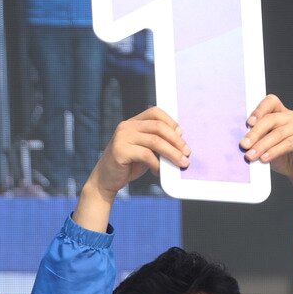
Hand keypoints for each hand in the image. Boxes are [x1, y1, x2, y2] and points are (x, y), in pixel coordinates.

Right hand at [76, 107, 188, 231]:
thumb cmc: (127, 166)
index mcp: (132, 123)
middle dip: (176, 140)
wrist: (105, 181)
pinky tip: (160, 172)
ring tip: (181, 162)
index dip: (171, 122)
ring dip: (172, 153)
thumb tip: (180, 141)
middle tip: (187, 153)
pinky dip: (157, 164)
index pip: (155, 113)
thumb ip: (157, 143)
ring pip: (155, 141)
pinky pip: (146, 155)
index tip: (182, 136)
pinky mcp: (120, 151)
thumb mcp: (144, 151)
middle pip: (158, 127)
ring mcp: (122, 138)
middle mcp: (126, 127)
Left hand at [239, 95, 292, 184]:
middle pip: (272, 118)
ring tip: (250, 156)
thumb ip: (257, 140)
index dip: (259, 110)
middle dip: (255, 132)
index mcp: (281, 114)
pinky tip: (264, 158)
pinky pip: (289, 143)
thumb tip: (241, 142)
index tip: (248, 123)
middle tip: (243, 145)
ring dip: (262, 145)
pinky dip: (274, 151)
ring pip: (279, 132)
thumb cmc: (282, 158)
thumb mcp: (266, 147)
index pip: (270, 102)